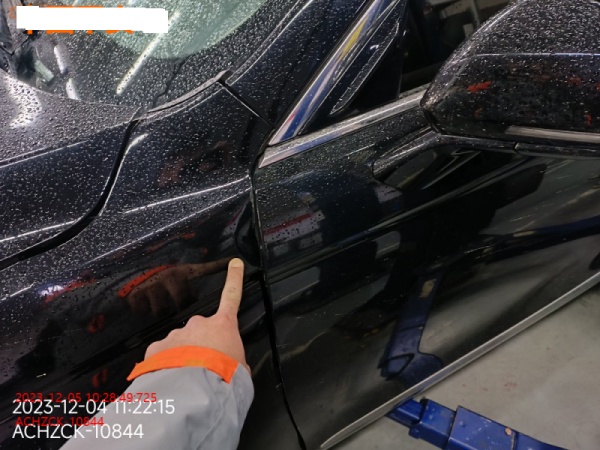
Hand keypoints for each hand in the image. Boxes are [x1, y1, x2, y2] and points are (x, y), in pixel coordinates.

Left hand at [144, 258, 249, 372]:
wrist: (195, 391)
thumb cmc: (224, 379)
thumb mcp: (242, 370)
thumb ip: (236, 361)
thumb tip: (233, 366)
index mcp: (224, 326)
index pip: (232, 296)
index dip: (234, 279)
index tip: (234, 264)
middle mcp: (199, 325)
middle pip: (201, 331)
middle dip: (201, 346)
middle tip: (205, 368)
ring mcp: (177, 334)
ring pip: (180, 344)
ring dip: (183, 358)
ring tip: (188, 379)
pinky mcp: (157, 348)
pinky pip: (162, 355)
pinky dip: (166, 366)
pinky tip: (171, 380)